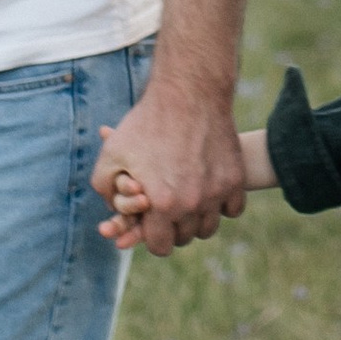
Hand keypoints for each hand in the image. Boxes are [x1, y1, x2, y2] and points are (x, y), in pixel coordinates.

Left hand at [93, 79, 245, 257]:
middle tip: (167, 210)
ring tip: (187, 203)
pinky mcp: (235, 179)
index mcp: (161, 204)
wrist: (189, 93)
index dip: (151, 238)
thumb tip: (110, 209)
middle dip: (173, 228)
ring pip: (209, 227)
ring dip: (197, 220)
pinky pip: (232, 209)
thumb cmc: (146, 123)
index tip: (151, 226)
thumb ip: (105, 188)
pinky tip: (209, 191)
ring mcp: (217, 193)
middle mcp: (192, 204)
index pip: (159, 246)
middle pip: (185, 238)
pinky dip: (222, 205)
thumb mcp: (112, 154)